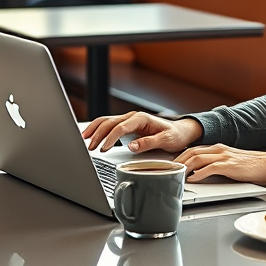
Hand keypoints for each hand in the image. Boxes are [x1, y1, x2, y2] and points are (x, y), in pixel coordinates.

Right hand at [82, 111, 202, 152]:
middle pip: (109, 123)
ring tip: (84, 140)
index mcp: (141, 119)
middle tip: (90, 148)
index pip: (120, 127)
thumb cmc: (175, 135)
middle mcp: (133, 117)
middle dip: (98, 135)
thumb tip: (131, 146)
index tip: (104, 149)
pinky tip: (91, 136)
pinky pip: (109, 125)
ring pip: (106, 122)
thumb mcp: (165, 140)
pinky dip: (98, 129)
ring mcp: (129, 121)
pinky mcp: (127, 126)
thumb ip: (148, 143)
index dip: (110, 138)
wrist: (181, 131)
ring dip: (94, 130)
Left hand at [174, 144, 265, 183]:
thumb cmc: (252, 165)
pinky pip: (209, 168)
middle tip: (168, 171)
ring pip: (197, 158)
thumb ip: (216, 164)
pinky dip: (198, 174)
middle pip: (191, 152)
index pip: (193, 149)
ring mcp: (224, 156)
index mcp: (218, 148)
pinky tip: (192, 179)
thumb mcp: (231, 161)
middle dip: (178, 161)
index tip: (172, 166)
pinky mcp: (229, 165)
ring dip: (184, 167)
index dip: (180, 157)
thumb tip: (201, 173)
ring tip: (176, 175)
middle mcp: (219, 149)